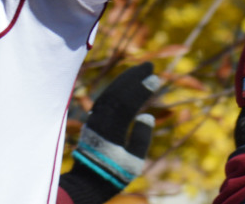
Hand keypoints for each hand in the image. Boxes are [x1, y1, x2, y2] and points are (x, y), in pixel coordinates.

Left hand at [59, 63, 158, 203]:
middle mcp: (100, 120)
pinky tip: (127, 82)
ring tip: (141, 69)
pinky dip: (117, 87)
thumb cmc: (114, 172)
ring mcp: (95, 118)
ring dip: (125, 79)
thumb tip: (146, 115)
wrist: (89, 178)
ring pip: (110, 92)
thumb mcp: (133, 161)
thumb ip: (141, 138)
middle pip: (117, 93)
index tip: (155, 78)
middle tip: (150, 65)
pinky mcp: (94, 118)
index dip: (140, 90)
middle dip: (133, 77)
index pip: (126, 104)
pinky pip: (106, 97)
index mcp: (111, 131)